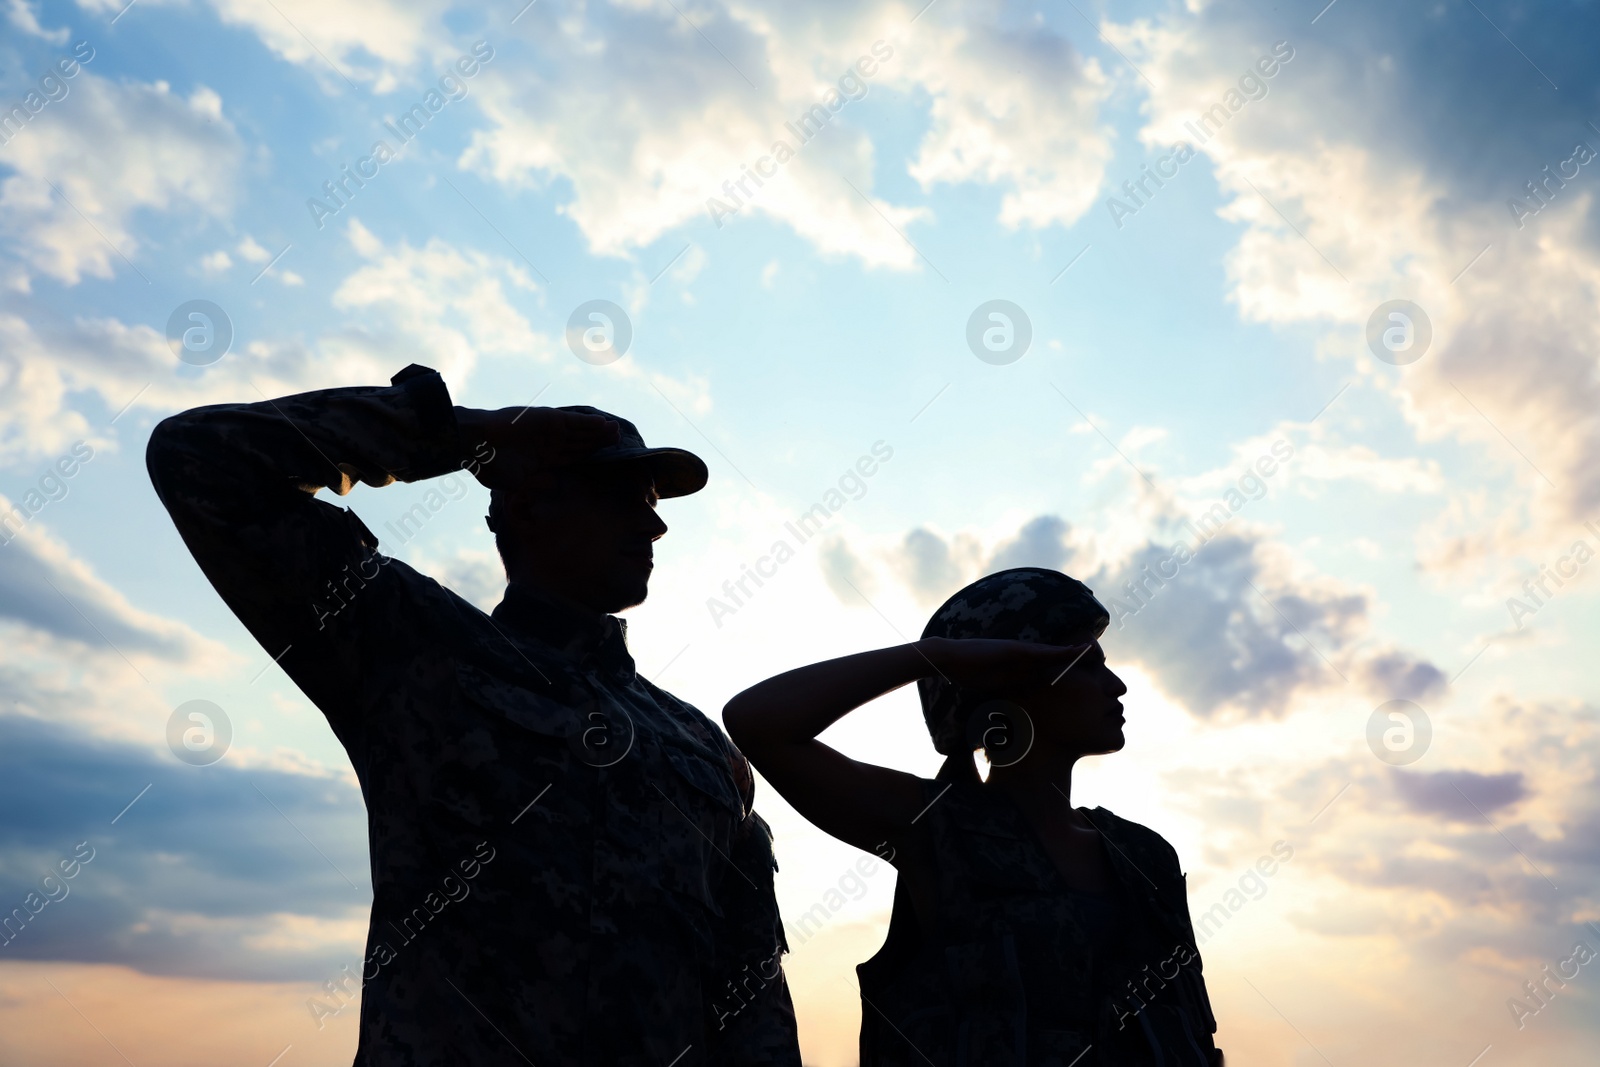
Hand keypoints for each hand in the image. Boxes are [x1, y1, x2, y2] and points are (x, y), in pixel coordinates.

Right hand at [455, 406, 620, 490]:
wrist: (474, 443)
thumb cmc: (489, 464)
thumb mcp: (515, 483)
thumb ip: (535, 485)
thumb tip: (553, 484)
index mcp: (544, 459)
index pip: (574, 458)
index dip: (591, 457)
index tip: (609, 460)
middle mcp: (549, 443)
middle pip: (581, 443)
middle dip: (600, 443)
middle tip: (621, 442)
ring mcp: (549, 430)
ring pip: (580, 432)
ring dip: (599, 432)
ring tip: (617, 431)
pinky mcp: (547, 419)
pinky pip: (572, 421)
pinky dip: (588, 422)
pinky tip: (603, 423)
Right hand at [917, 637, 1093, 692]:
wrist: (950, 659)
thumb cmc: (965, 674)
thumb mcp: (989, 690)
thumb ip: (1000, 699)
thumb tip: (1000, 723)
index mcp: (1018, 669)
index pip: (1046, 671)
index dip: (1065, 674)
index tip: (1083, 680)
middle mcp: (1023, 659)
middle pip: (1055, 661)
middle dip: (1076, 661)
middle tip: (1098, 662)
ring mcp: (1020, 652)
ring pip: (1054, 654)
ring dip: (1075, 653)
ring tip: (1096, 653)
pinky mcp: (1016, 650)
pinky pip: (1044, 652)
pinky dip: (1062, 652)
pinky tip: (1079, 651)